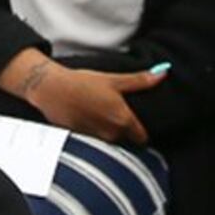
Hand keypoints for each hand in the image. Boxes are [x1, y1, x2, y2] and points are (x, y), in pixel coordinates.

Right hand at [9, 56, 157, 144]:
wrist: (51, 90)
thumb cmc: (83, 83)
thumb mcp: (114, 79)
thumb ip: (140, 81)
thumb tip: (164, 73)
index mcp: (123, 120)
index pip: (143, 138)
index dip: (143, 130)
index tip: (140, 122)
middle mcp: (112, 134)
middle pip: (128, 141)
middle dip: (127, 132)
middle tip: (121, 115)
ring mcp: (96, 139)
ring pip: (112, 142)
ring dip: (111, 133)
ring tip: (104, 116)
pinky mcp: (82, 139)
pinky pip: (97, 141)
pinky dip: (97, 133)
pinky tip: (90, 119)